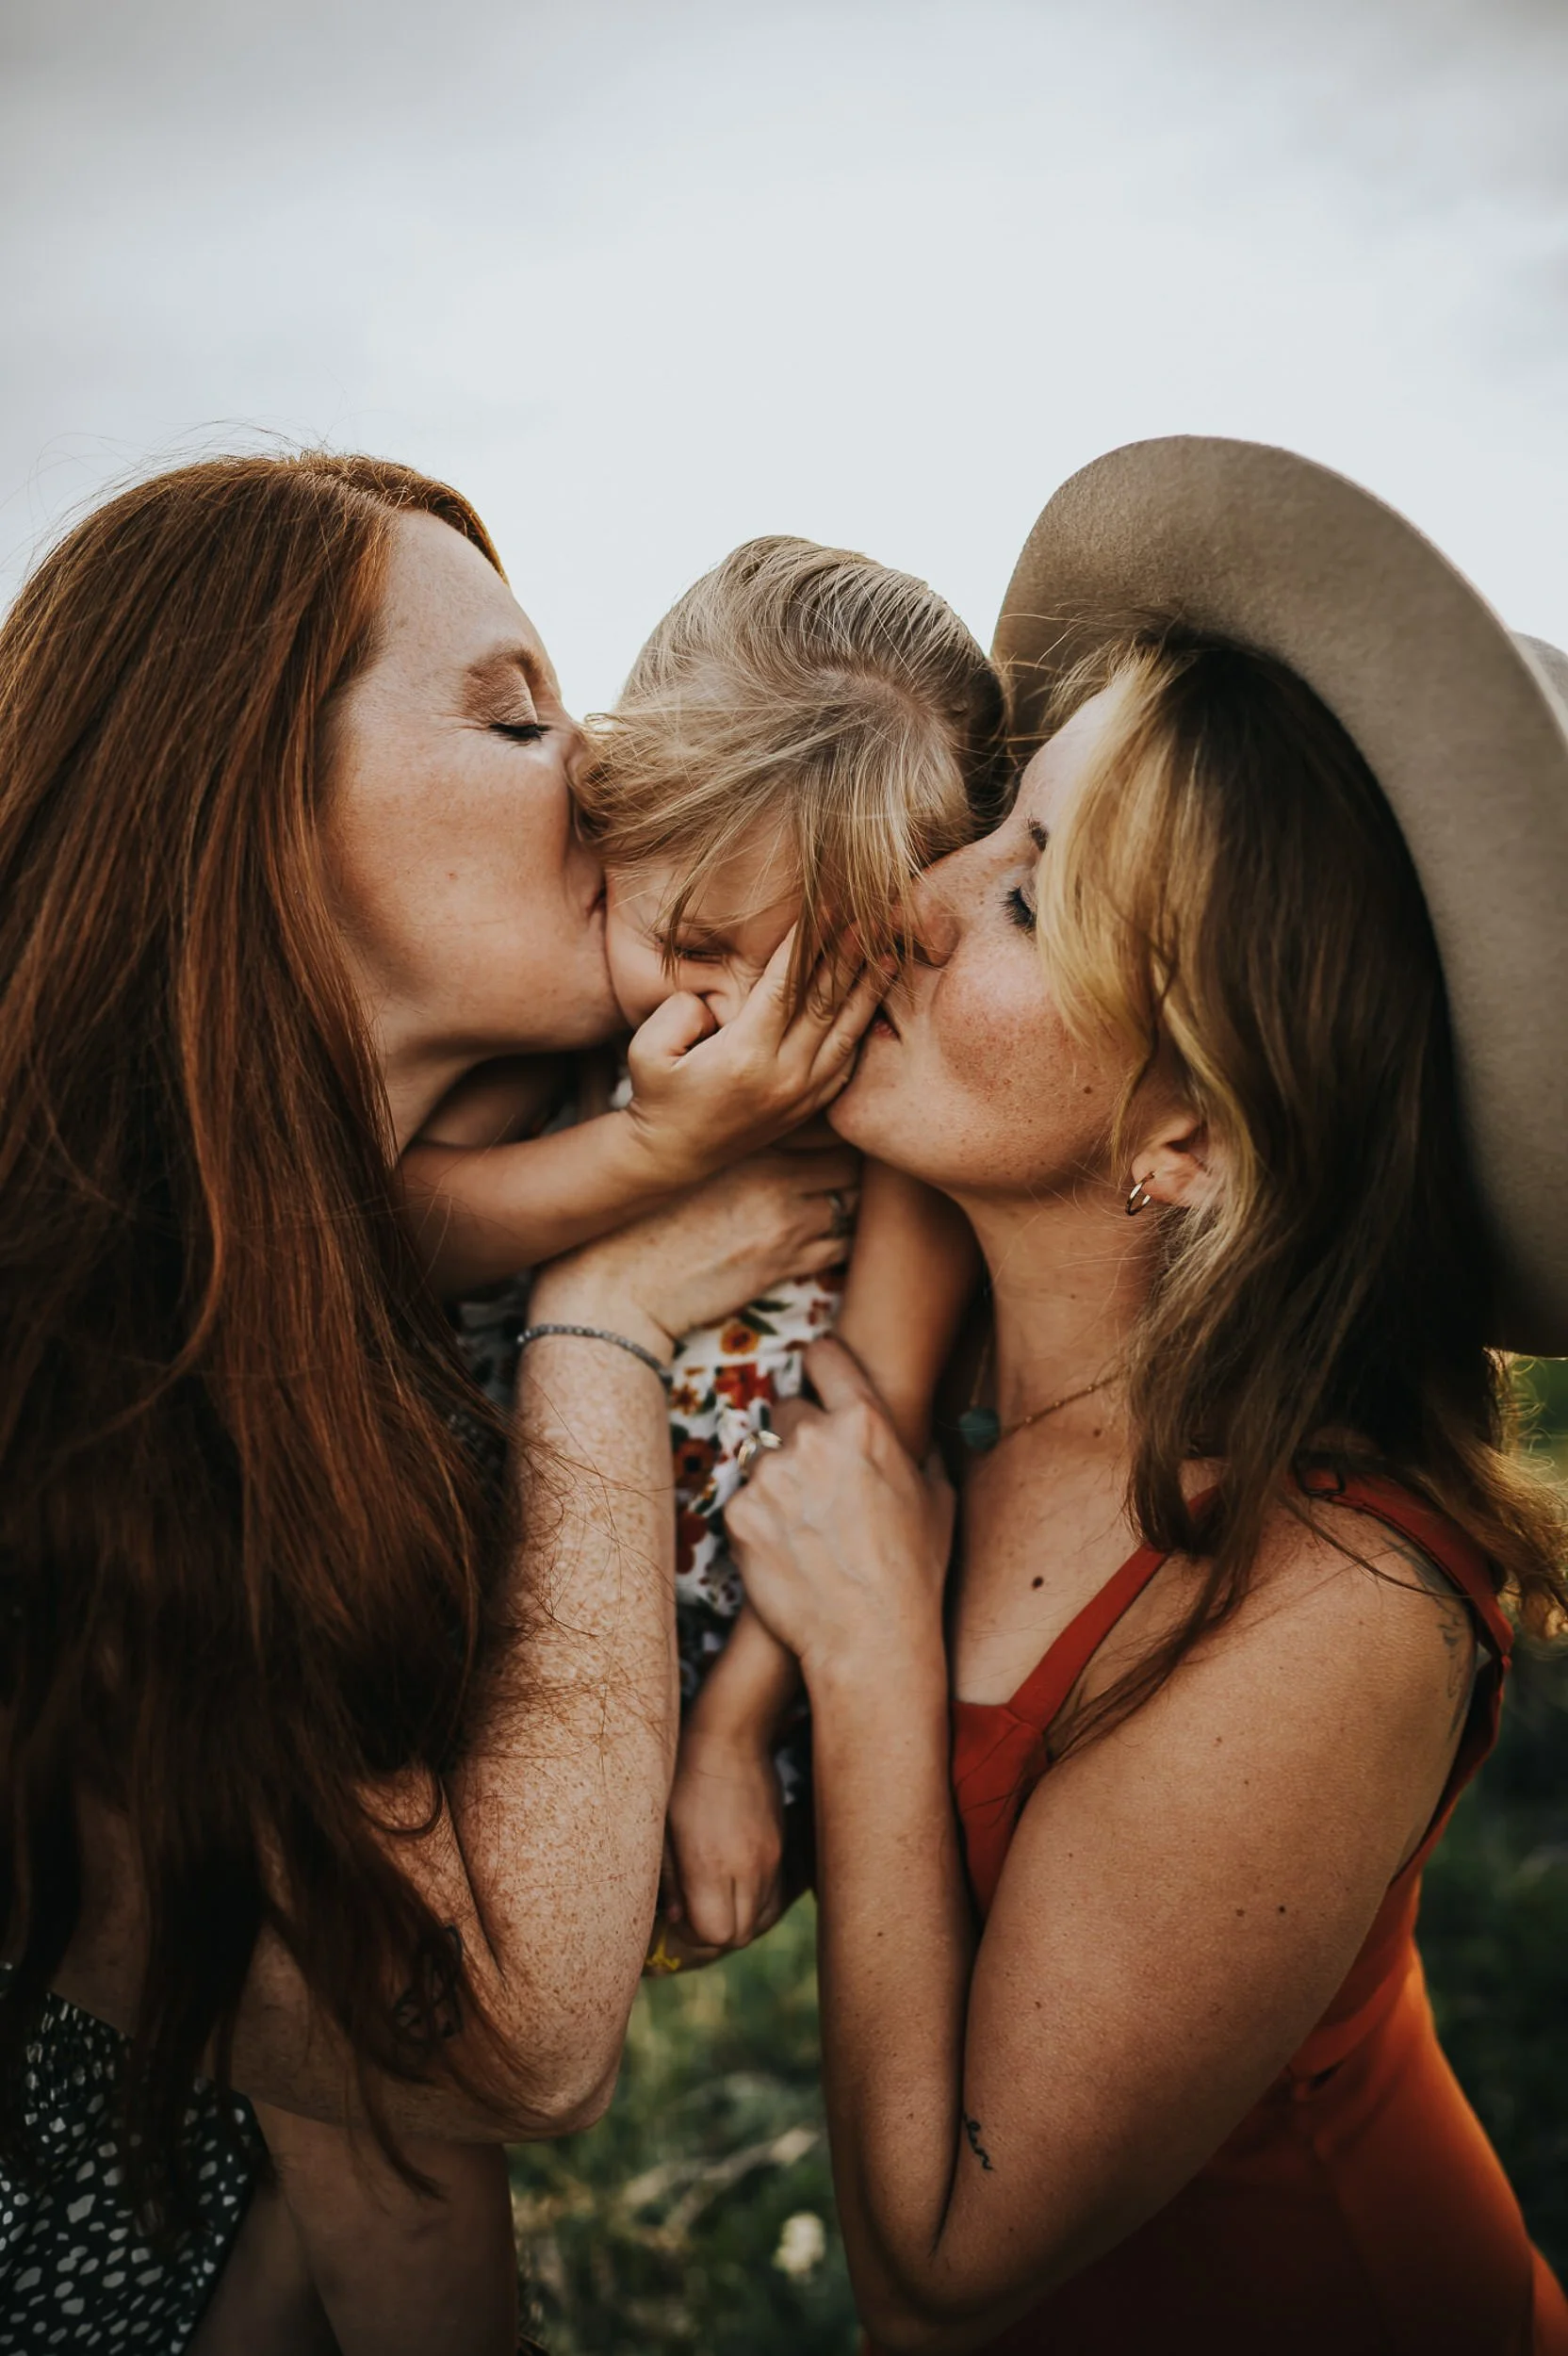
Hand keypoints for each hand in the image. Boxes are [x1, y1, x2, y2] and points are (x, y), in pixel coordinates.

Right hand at [529, 1145, 860, 1350]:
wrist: (620, 1285)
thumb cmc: (642, 1221)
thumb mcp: (684, 1164)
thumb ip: (724, 1138)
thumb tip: (750, 1124)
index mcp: (743, 1140)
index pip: (815, 1116)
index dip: (826, 1122)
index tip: (820, 1131)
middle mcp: (774, 1173)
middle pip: (846, 1154)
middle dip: (846, 1159)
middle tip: (835, 1165)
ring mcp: (787, 1220)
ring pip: (851, 1198)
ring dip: (845, 1199)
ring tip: (829, 1200)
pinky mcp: (787, 1262)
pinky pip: (842, 1244)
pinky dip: (838, 1239)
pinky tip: (818, 1238)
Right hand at [622, 931, 887, 1186]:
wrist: (674, 1155)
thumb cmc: (658, 1094)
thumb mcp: (647, 1049)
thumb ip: (681, 1012)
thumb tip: (716, 997)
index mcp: (743, 1057)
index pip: (784, 988)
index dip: (808, 945)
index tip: (826, 907)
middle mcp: (782, 1077)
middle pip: (826, 1006)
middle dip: (850, 957)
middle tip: (874, 919)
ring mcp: (801, 1095)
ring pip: (847, 1034)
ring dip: (869, 990)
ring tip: (890, 953)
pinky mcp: (809, 1106)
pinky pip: (847, 1062)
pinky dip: (863, 1028)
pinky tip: (874, 999)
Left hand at [662, 1724, 786, 1951]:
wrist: (730, 1736)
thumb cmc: (684, 1779)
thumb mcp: (662, 1830)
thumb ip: (669, 1881)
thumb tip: (675, 1920)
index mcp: (710, 1865)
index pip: (715, 1935)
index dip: (694, 1934)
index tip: (679, 1916)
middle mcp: (747, 1869)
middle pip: (741, 1935)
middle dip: (716, 1934)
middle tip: (695, 1912)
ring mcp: (770, 1858)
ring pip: (761, 1917)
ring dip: (738, 1917)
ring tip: (715, 1896)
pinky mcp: (781, 1846)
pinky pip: (774, 1893)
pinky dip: (755, 1899)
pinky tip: (735, 1878)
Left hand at [725, 1337, 954, 1684]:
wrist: (870, 1639)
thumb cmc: (914, 1571)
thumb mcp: (938, 1497)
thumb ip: (919, 1449)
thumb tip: (914, 1431)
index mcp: (864, 1422)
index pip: (823, 1355)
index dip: (820, 1365)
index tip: (816, 1375)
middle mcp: (812, 1438)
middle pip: (788, 1408)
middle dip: (800, 1435)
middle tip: (819, 1479)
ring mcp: (770, 1475)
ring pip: (761, 1454)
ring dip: (777, 1477)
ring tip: (806, 1523)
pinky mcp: (739, 1513)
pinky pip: (743, 1497)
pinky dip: (758, 1516)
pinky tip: (787, 1547)